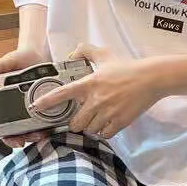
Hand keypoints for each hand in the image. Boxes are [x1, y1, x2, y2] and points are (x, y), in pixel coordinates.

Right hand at [0, 47, 51, 148]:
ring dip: (27, 137)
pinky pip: (37, 126)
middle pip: (2, 127)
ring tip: (37, 136)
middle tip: (18, 140)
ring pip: (20, 131)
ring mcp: (22, 111)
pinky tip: (46, 133)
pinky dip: (40, 132)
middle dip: (9, 137)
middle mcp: (7, 106)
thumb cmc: (23, 59)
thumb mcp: (11, 60)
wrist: (43, 59)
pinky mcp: (38, 113)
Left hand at [30, 44, 163, 139]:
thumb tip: (70, 55)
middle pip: (75, 122)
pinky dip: (104, 132)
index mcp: (89, 84)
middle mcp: (96, 100)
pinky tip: (107, 125)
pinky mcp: (120, 122)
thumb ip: (85, 51)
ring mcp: (108, 113)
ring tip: (97, 120)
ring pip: (90, 129)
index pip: (62, 94)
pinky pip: (105, 134)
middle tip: (81, 118)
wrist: (151, 79)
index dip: (46, 102)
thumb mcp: (104, 54)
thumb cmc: (127, 67)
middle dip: (76, 122)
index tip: (35, 107)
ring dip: (91, 127)